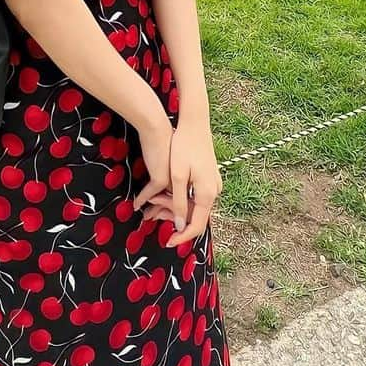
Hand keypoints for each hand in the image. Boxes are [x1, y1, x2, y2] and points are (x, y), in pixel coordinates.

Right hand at [133, 109, 173, 213]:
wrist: (157, 128)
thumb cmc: (163, 141)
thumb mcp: (169, 161)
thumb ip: (169, 176)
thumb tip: (164, 188)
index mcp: (188, 178)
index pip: (183, 199)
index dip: (171, 208)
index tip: (161, 212)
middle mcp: (183, 182)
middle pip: (174, 204)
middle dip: (163, 213)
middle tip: (151, 217)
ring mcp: (173, 181)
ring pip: (165, 203)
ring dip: (154, 210)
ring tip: (145, 216)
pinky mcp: (161, 179)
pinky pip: (151, 194)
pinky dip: (143, 199)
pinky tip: (136, 204)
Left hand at [139, 116, 222, 246]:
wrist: (194, 123)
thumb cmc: (184, 146)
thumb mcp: (177, 176)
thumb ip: (179, 202)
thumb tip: (179, 225)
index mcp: (207, 194)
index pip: (197, 225)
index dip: (182, 236)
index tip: (168, 242)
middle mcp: (214, 192)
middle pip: (194, 216)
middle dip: (172, 218)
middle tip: (151, 215)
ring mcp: (213, 184)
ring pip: (193, 205)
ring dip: (173, 207)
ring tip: (152, 203)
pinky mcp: (209, 177)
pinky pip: (195, 195)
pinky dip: (180, 198)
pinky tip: (165, 194)